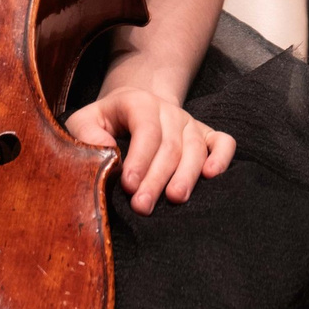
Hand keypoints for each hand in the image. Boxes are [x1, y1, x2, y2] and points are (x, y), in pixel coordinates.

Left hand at [64, 87, 234, 214]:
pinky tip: (212, 176)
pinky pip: (223, 142)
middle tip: (142, 206)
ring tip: (175, 199)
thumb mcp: (85, 121)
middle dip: (157, 178)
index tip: (129, 186)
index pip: (145, 129)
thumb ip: (86, 135)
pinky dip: (222, 157)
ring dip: (187, 175)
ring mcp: (189, 122)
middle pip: (170, 145)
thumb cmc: (106, 121)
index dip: (140, 158)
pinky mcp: (205, 134)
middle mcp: (168, 111)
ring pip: (195, 148)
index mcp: (139, 102)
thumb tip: (105, 156)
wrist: (134, 107)